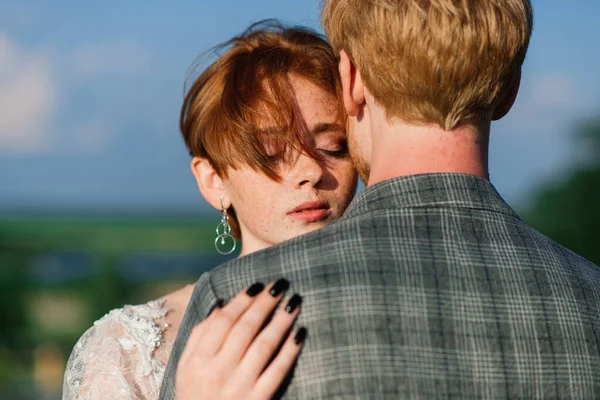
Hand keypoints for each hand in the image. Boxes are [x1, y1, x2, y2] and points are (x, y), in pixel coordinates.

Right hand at [175, 279, 306, 399]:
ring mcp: (240, 386)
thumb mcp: (185, 367)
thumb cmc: (194, 395)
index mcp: (199, 360)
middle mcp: (219, 371)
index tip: (257, 285)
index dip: (241, 301)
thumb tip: (220, 305)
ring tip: (294, 302)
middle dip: (265, 303)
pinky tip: (299, 334)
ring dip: (281, 321)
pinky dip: (289, 352)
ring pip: (264, 346)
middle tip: (280, 285)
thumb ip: (199, 335)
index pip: (223, 321)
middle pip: (246, 328)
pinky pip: (277, 371)